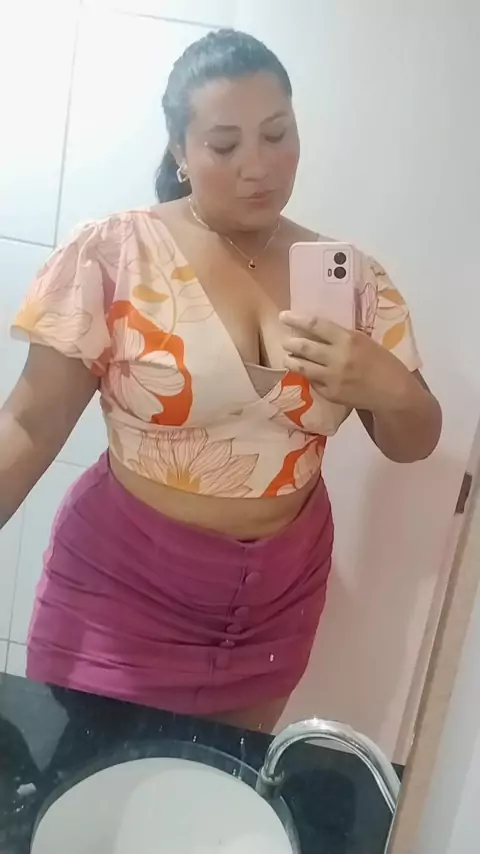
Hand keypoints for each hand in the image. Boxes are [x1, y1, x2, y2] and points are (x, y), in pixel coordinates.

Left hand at [280, 311, 412, 412]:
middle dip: (289, 342)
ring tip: (288, 358)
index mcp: (348, 339)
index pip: (315, 325)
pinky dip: (308, 376)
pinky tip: (308, 374)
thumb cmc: (382, 362)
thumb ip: (342, 337)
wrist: (393, 391)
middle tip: (285, 340)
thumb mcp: (364, 341)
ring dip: (291, 361)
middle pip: (303, 347)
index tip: (283, 316)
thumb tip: (317, 331)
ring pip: (301, 367)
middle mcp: (337, 357)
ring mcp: (332, 377)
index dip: (296, 320)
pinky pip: (312, 382)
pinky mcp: (330, 394)